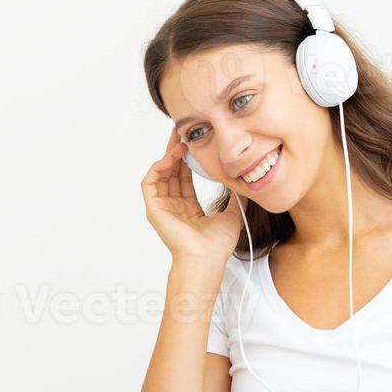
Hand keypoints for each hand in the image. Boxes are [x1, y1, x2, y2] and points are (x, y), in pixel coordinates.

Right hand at [140, 127, 243, 264]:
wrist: (207, 259)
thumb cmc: (218, 245)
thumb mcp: (233, 215)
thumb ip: (235, 199)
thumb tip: (242, 183)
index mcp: (188, 209)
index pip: (185, 178)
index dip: (189, 160)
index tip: (195, 144)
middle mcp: (173, 207)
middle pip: (171, 172)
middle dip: (176, 151)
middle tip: (182, 132)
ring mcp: (162, 208)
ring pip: (160, 174)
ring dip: (168, 156)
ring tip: (179, 141)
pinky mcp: (154, 209)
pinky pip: (150, 183)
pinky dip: (158, 167)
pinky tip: (170, 157)